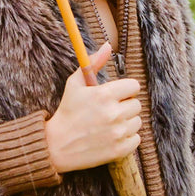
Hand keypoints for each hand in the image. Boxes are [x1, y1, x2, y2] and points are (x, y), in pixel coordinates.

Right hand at [45, 43, 141, 173]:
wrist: (57, 145)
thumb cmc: (67, 111)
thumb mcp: (75, 83)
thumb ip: (93, 62)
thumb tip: (108, 45)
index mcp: (104, 94)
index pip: (134, 86)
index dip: (125, 89)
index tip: (116, 94)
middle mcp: (113, 113)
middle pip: (136, 104)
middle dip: (124, 105)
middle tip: (109, 110)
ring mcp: (117, 133)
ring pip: (137, 121)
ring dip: (126, 122)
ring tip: (109, 124)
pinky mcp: (119, 150)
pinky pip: (136, 139)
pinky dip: (127, 138)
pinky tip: (112, 136)